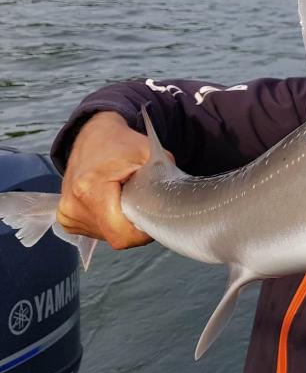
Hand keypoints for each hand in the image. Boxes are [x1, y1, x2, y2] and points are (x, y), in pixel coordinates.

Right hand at [56, 111, 156, 248]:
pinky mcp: (65, 217)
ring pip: (106, 235)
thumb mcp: (150, 154)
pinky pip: (96, 231)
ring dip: (121, 223)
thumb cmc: (123, 144)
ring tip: (124, 198)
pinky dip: (109, 221)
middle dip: (134, 225)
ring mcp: (66, 213)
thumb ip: (164, 181)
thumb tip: (172, 209)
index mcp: (90, 189)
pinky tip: (111, 203)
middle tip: (141, 202)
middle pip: (115, 236)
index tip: (152, 216)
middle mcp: (73, 205)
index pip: (121, 234)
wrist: (94, 136)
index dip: (142, 232)